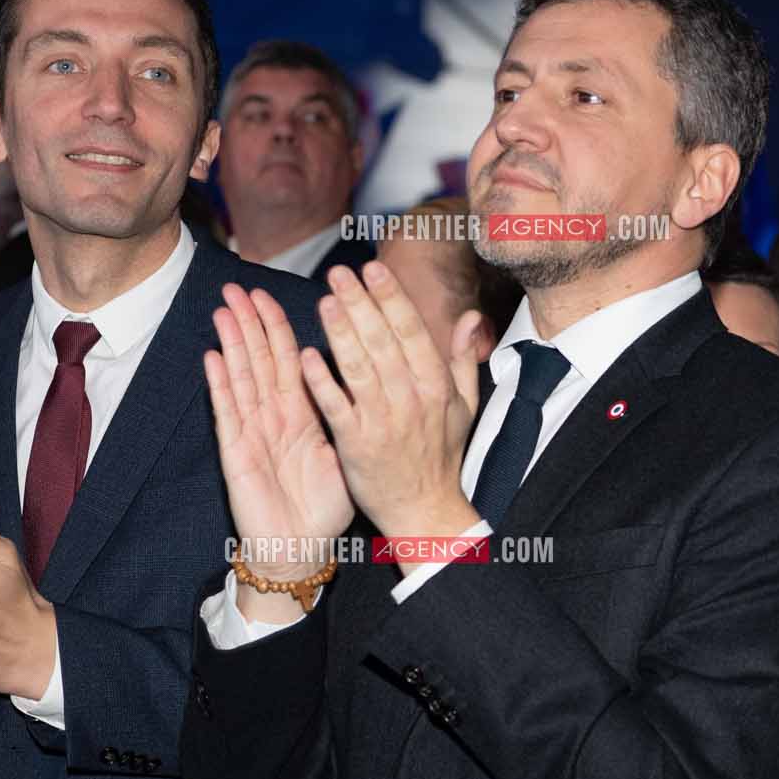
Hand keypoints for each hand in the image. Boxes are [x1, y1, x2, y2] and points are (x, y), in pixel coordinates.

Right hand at [204, 283, 354, 582]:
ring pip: (241, 378)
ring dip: (232, 343)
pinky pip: (228, 414)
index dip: (278, 327)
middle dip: (249, 323)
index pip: (288, 360)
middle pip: (259, 360)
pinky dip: (220, 385)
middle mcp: (273, 418)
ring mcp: (252, 433)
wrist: (301, 552)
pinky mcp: (237, 454)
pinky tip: (212, 357)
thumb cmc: (323, 509)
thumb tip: (361, 377)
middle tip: (237, 286)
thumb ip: (344, 414)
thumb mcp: (343, 453)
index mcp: (301, 415)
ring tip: (223, 309)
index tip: (270, 294)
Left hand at [297, 260, 482, 540]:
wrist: (424, 509)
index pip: (411, 331)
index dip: (391, 298)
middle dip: (360, 303)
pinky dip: (322, 381)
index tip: (374, 269)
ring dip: (341, 332)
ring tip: (325, 300)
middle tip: (339, 273)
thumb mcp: (465, 404)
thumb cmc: (441, 454)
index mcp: (436, 386)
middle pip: (382, 342)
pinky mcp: (356, 444)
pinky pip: (337, 406)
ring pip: (359, 368)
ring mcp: (382, 421)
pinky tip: (307, 355)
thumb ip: (463, 357)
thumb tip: (470, 316)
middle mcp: (411, 399)